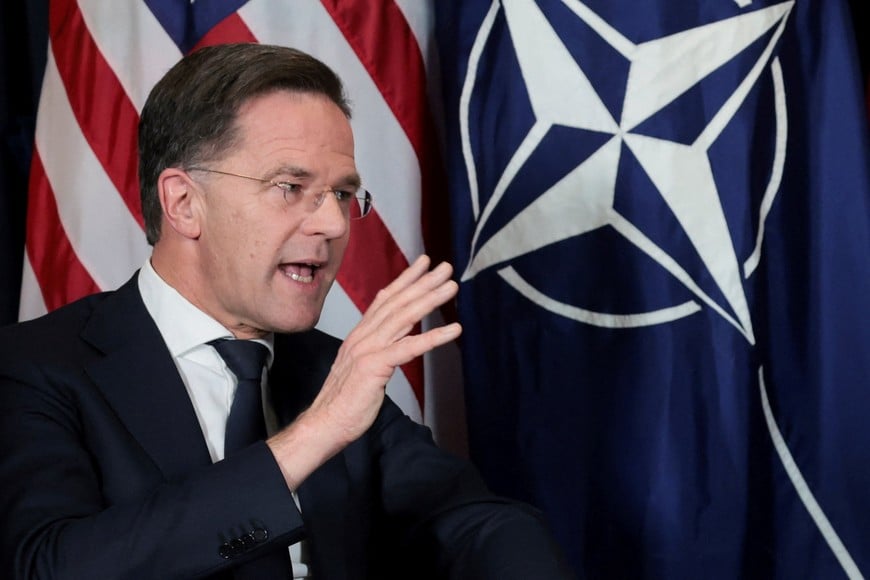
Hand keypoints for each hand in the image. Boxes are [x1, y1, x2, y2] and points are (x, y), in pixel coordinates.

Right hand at [267, 255, 461, 488]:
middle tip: (445, 267)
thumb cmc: (344, 402)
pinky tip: (454, 330)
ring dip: (430, 299)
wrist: (324, 424)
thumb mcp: (362, 369)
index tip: (423, 264)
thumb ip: (376, 351)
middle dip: (423, 282)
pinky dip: (434, 337)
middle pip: (397, 302)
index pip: (385, 300)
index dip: (405, 280)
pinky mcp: (374, 366)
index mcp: (360, 335)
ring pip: (403, 317)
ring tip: (452, 286)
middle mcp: (363, 336)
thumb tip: (394, 345)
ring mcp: (368, 349)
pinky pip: (409, 347)